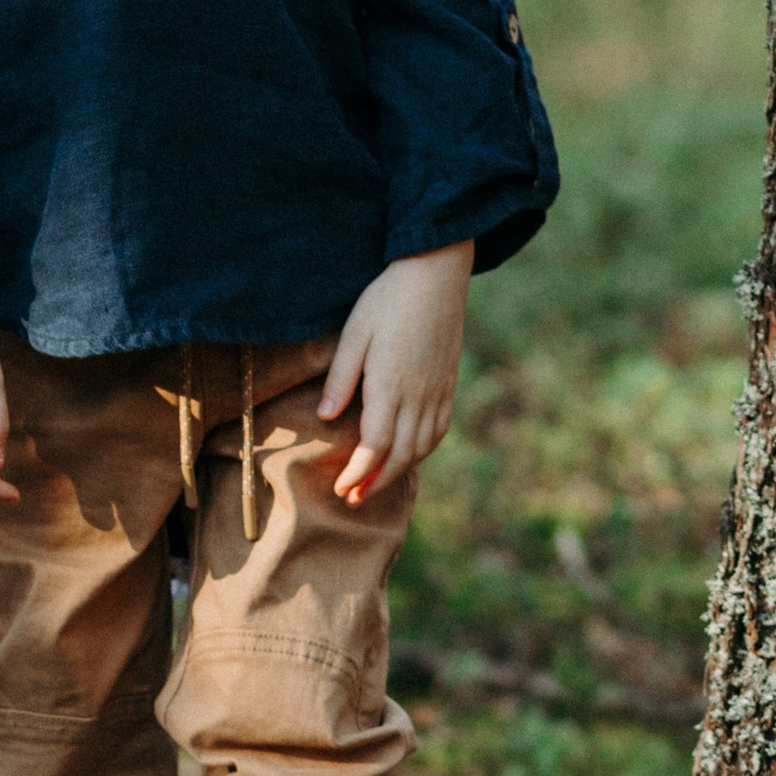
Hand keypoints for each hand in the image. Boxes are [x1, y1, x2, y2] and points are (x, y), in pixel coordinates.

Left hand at [319, 242, 472, 503]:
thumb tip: (328, 419)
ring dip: (399, 471)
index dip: (359, 474)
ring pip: (422, 446)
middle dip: (377, 483)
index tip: (341, 490)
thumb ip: (341, 379)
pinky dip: (421, 450)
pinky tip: (408, 454)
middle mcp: (419, 396)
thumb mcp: (354, 334)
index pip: (375, 446)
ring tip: (376, 485)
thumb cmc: (386, 300)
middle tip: (354, 501)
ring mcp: (437, 391)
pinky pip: (438, 429)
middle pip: (400, 455)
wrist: (435, 275)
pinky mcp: (447, 384)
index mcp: (391, 386)